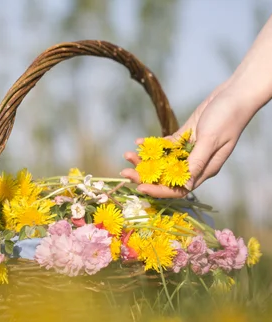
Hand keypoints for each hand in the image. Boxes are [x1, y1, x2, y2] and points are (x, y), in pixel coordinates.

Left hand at [121, 81, 254, 197]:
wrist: (234, 94)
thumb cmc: (228, 117)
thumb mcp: (211, 140)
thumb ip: (197, 162)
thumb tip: (185, 186)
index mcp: (204, 170)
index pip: (178, 189)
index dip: (159, 190)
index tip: (140, 187)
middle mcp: (195, 163)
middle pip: (166, 176)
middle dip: (145, 176)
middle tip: (125, 172)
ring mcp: (189, 150)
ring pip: (162, 161)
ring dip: (145, 160)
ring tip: (127, 155)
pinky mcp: (184, 136)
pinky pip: (165, 146)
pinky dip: (152, 145)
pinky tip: (139, 142)